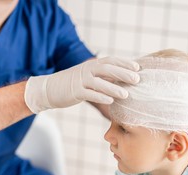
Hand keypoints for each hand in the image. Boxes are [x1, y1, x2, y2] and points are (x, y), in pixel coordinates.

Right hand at [24, 57, 139, 112]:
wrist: (50, 88)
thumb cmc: (74, 84)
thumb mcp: (88, 76)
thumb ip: (102, 75)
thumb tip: (122, 77)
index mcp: (92, 65)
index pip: (111, 60)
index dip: (124, 63)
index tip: (138, 67)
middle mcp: (87, 70)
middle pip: (107, 69)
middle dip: (123, 73)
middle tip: (137, 80)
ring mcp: (80, 81)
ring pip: (99, 82)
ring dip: (113, 88)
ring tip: (126, 94)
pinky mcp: (75, 92)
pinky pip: (89, 94)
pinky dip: (100, 97)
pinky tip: (110, 101)